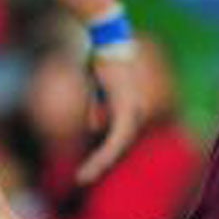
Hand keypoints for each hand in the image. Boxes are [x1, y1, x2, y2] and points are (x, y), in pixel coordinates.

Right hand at [78, 46, 147, 184]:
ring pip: (118, 147)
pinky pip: (116, 139)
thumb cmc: (102, 59)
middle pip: (119, 147)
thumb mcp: (97, 88)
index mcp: (131, 109)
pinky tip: (93, 164)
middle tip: (82, 178)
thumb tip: (96, 127)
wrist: (108, 40)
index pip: (119, 139)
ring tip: (83, 177)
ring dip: (100, 163)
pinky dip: (104, 153)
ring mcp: (134, 111)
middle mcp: (137, 112)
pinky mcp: (126, 110)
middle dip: (101, 164)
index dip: (105, 155)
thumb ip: (98, 107)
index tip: (89, 168)